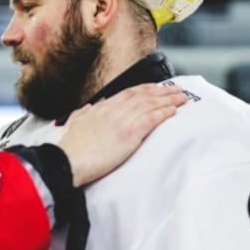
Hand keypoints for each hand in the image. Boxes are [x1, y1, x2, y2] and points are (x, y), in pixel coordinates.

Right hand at [57, 83, 186, 186]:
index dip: (145, 89)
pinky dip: (163, 113)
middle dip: (161, 91)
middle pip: (143, 95)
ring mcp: (122, 121)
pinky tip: (173, 111)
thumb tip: (89, 108)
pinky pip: (151, 119)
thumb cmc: (71, 148)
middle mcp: (113, 110)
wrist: (68, 161)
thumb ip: (83, 114)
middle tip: (176, 89)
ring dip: (168, 99)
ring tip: (181, 98)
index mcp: (101, 108)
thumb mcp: (74, 123)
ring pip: (150, 104)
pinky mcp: (129, 135)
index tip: (156, 87)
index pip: (128, 93)